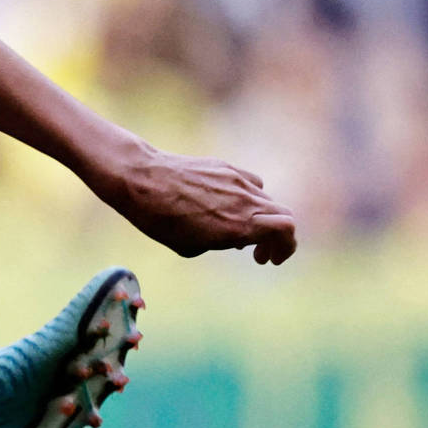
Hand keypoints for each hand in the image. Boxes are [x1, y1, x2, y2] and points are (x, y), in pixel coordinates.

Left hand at [99, 143, 297, 263]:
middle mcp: (244, 201)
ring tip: (240, 231)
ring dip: (262, 219)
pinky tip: (229, 205)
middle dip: (278, 238)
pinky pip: (251, 183)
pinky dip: (250, 198)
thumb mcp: (190, 246)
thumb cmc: (158, 218)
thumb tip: (235, 238)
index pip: (286, 231)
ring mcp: (237, 181)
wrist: (141, 179)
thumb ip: (221, 242)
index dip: (286, 248)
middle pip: (284, 216)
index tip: (270, 260)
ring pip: (267, 200)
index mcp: (238, 226)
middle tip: (258, 253)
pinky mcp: (226, 167)